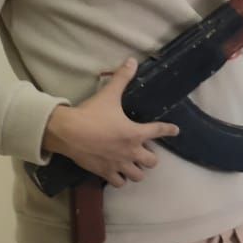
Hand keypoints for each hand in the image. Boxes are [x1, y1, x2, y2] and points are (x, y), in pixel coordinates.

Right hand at [41, 58, 179, 187]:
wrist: (66, 132)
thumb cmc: (91, 113)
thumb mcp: (109, 94)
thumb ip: (122, 78)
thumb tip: (131, 60)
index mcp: (135, 133)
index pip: (159, 131)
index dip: (169, 130)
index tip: (176, 131)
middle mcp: (130, 151)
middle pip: (152, 162)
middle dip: (150, 158)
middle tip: (145, 151)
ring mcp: (118, 164)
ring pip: (137, 175)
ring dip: (137, 170)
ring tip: (133, 164)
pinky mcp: (104, 172)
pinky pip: (118, 182)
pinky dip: (120, 179)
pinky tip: (117, 173)